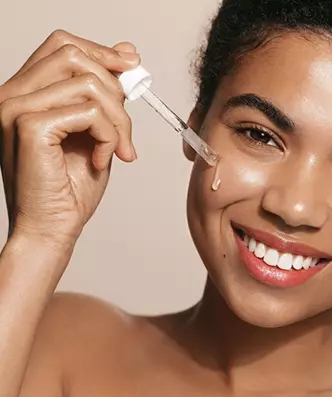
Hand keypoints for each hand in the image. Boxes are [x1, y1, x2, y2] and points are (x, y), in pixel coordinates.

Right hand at [0, 30, 139, 247]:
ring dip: (118, 119)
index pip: (61, 45)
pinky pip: (89, 111)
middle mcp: (11, 95)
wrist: (51, 229)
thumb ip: (105, 93)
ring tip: (117, 149)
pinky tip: (102, 158)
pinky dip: (109, 135)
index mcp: (23, 93)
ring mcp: (14, 108)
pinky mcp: (30, 127)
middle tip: (126, 129)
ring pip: (88, 84)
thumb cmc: (69, 188)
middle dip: (115, 89)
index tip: (132, 68)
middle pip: (74, 55)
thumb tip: (126, 51)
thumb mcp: (96, 130)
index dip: (102, 52)